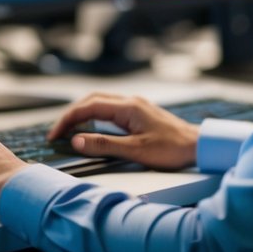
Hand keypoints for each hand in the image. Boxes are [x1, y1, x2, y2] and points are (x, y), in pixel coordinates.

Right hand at [47, 93, 199, 170]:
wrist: (198, 145)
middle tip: (57, 132)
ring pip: (101, 103)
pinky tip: (92, 128)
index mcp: (127, 107)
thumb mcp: (136, 151)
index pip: (88, 107)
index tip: (54, 134)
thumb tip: (77, 140)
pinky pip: (111, 109)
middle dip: (71, 115)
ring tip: (69, 130)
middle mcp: (130, 102)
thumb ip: (104, 145)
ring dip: (83, 114)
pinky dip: (95, 116)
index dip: (67, 120)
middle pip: (91, 100)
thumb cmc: (171, 149)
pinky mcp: (140, 113)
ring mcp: (136, 106)